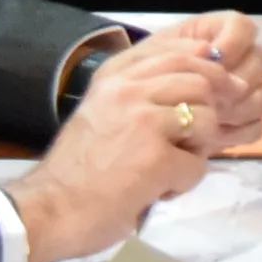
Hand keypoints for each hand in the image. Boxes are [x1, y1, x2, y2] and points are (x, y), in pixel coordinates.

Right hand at [7, 17, 261, 261]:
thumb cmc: (75, 168)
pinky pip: (197, 164)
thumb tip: (196, 70)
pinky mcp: (156, 158)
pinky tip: (159, 191)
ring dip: (198, 148)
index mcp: (114, 76)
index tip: (213, 86)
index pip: (177, 50)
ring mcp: (143, 120)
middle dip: (209, 109)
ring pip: (206, 118)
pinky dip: (184, 182)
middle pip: (200, 79)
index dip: (205, 66)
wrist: (48, 211)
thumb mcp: (101, 111)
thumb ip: (138, 91)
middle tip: (195, 139)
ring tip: (171, 167)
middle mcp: (128, 89)